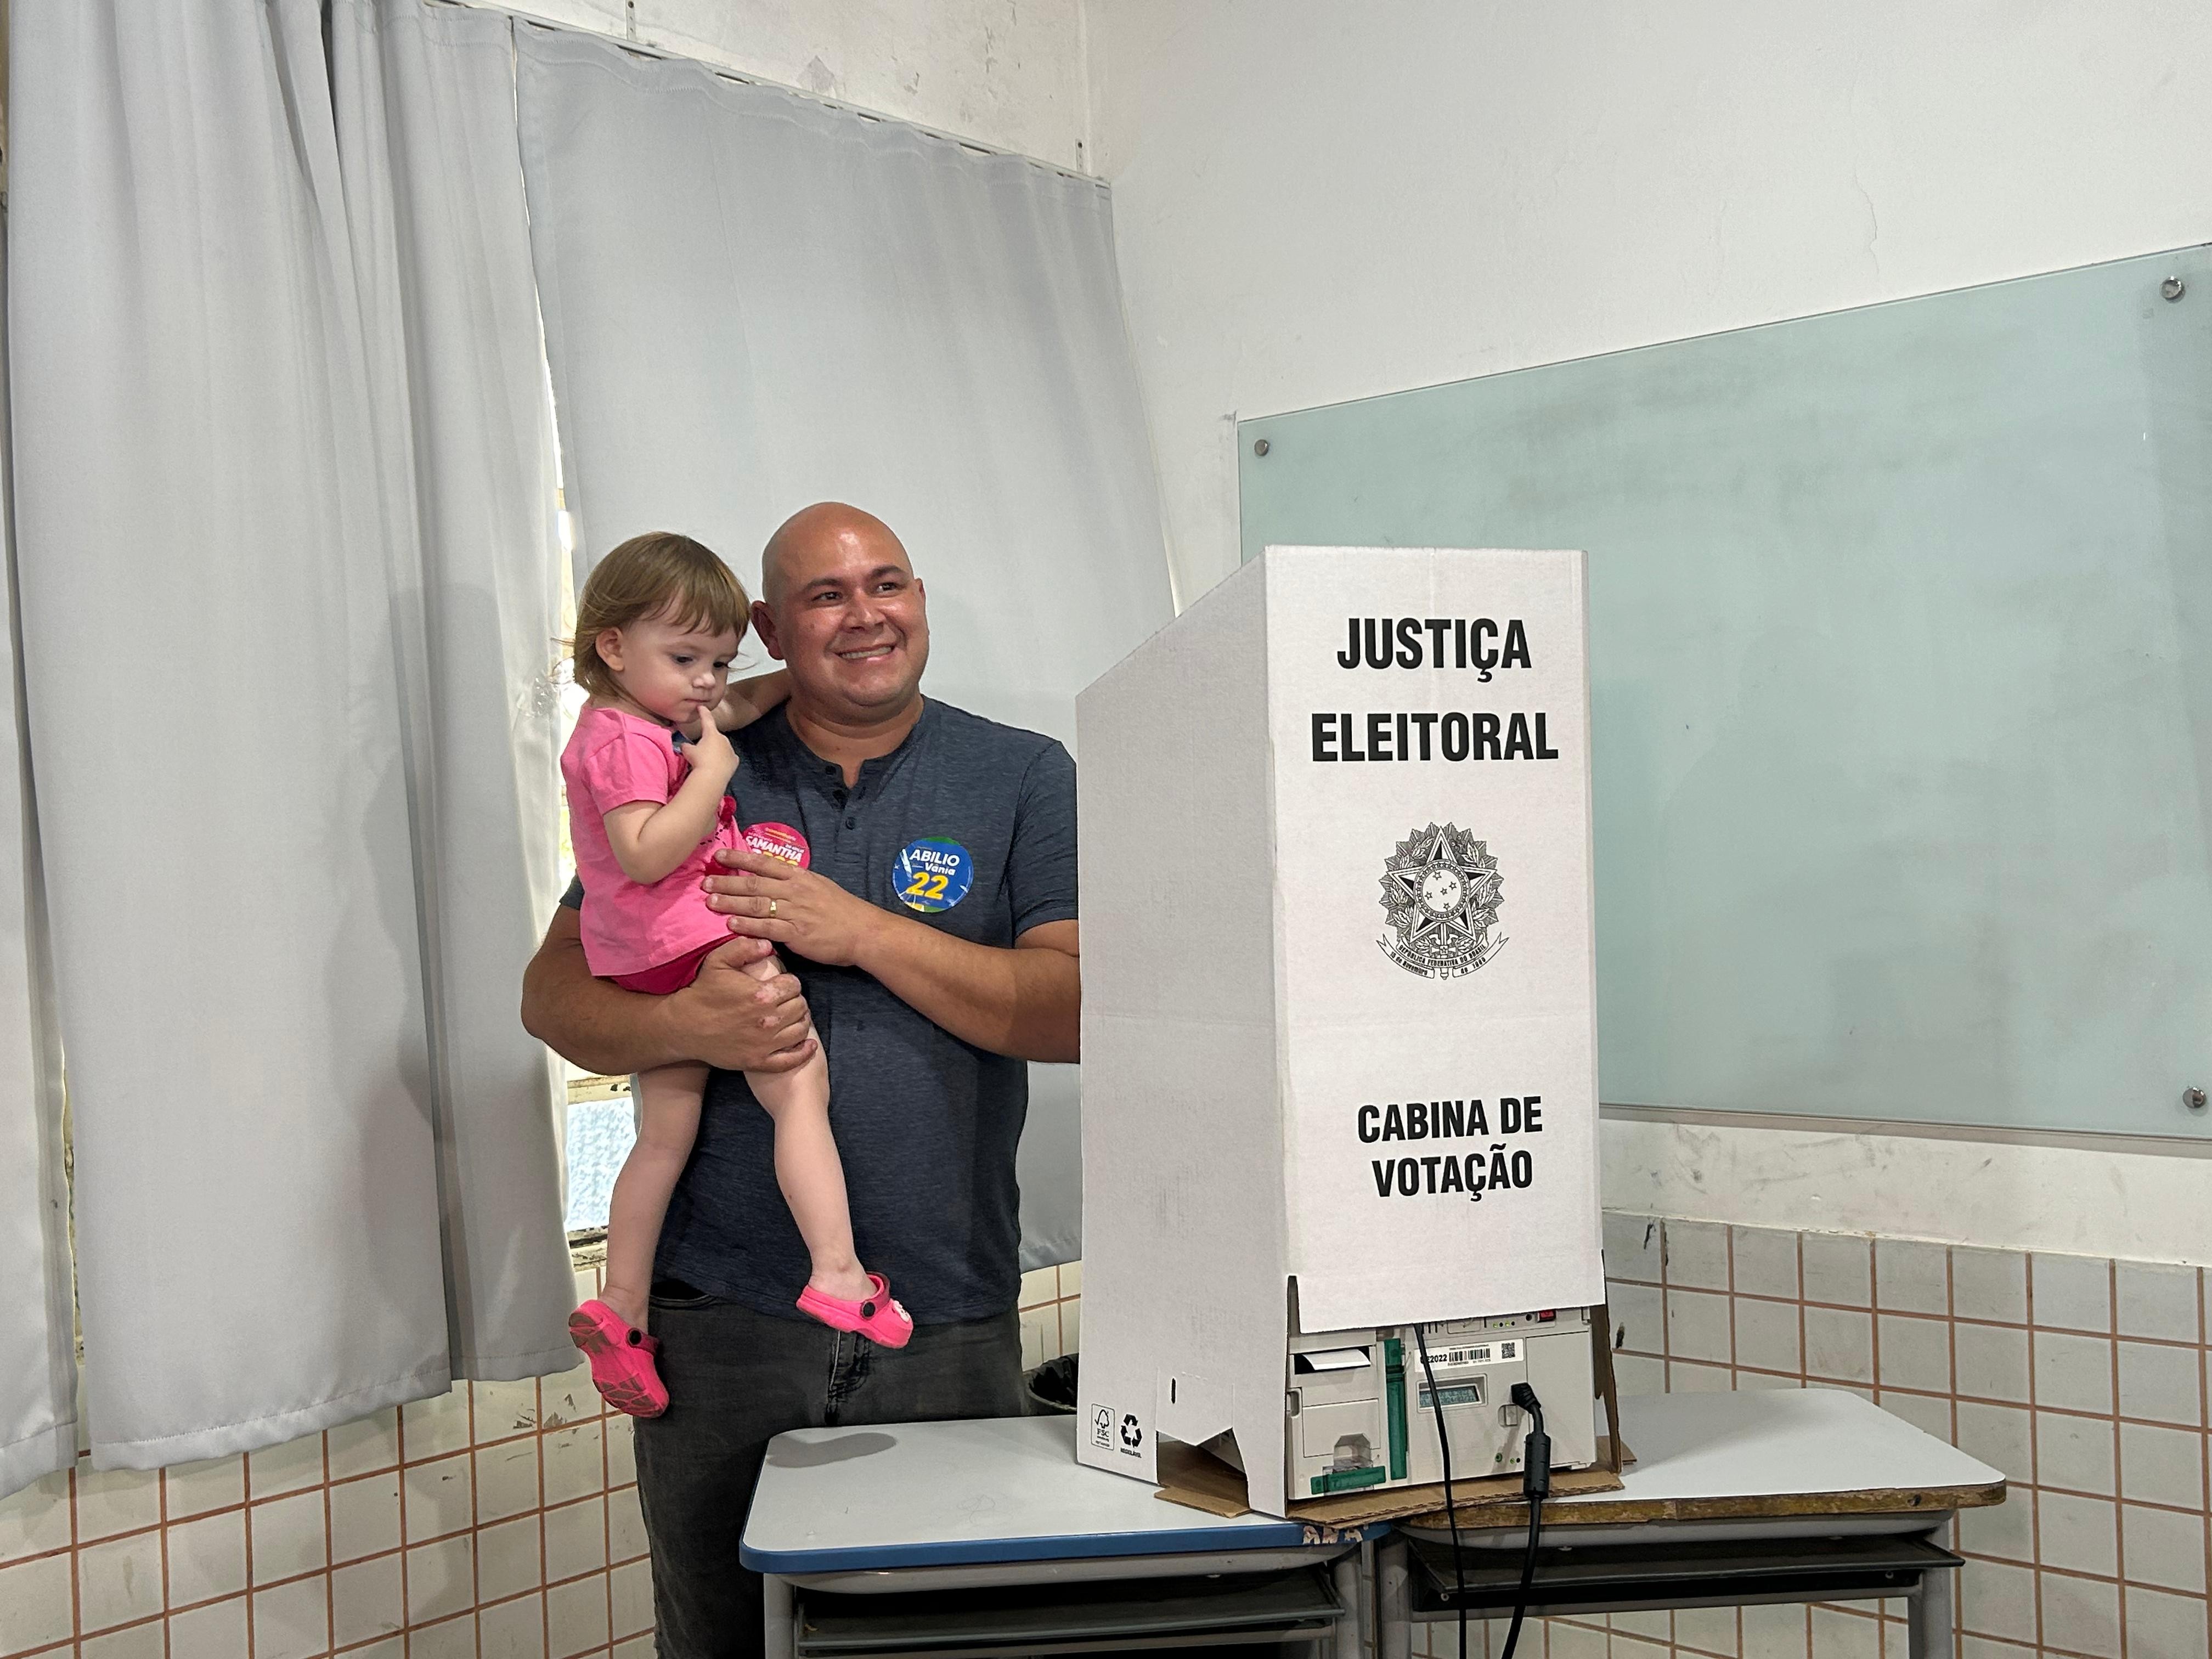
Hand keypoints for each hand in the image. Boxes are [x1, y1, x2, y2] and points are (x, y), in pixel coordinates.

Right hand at [661, 936, 815, 1071]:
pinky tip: (808, 1044)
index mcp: (762, 995)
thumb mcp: (718, 961)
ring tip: (792, 1016)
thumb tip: (769, 944)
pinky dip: (803, 1052)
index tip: (781, 984)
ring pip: (800, 1030)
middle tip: (786, 1000)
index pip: (794, 985)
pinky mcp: (758, 1061)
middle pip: (800, 1007)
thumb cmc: (701, 992)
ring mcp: (764, 1044)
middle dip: (795, 1000)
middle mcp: (768, 1020)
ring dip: (800, 1021)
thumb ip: (744, 948)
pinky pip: (791, 1060)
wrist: (683, 1026)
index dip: (789, 982)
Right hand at [681, 713, 737, 785]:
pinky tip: (718, 765)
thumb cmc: (699, 760)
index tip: (701, 707)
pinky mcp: (734, 760)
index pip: (707, 719)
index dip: (703, 712)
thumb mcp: (688, 751)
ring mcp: (730, 749)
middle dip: (709, 741)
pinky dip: (723, 760)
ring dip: (716, 751)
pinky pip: (728, 758)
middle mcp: (723, 739)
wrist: (712, 776)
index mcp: (711, 733)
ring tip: (708, 760)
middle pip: (715, 736)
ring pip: (722, 747)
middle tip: (701, 750)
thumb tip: (684, 745)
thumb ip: (686, 746)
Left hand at [704, 846, 885, 967]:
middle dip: (727, 881)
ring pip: (756, 904)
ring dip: (731, 902)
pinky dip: (747, 925)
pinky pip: (766, 927)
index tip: (719, 855)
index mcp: (800, 877)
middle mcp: (794, 891)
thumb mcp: (819, 886)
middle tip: (705, 882)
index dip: (740, 858)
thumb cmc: (842, 910)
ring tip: (710, 901)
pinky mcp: (796, 934)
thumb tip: (773, 878)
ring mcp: (795, 912)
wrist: (863, 931)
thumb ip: (795, 882)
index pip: (764, 863)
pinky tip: (731, 924)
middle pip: (754, 883)